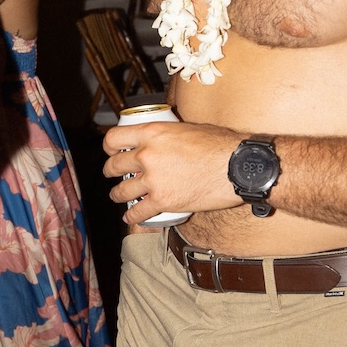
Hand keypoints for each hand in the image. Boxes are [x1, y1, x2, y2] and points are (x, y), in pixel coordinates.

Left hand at [102, 119, 243, 225]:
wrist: (237, 167)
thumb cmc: (220, 145)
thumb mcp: (188, 128)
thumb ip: (168, 135)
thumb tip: (163, 140)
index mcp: (152, 133)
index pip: (114, 138)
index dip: (109, 146)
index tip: (112, 151)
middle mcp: (147, 155)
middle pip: (115, 165)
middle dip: (111, 171)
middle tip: (113, 174)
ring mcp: (153, 180)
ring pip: (122, 191)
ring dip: (118, 195)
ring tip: (118, 196)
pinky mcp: (163, 201)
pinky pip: (138, 213)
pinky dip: (132, 217)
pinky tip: (131, 218)